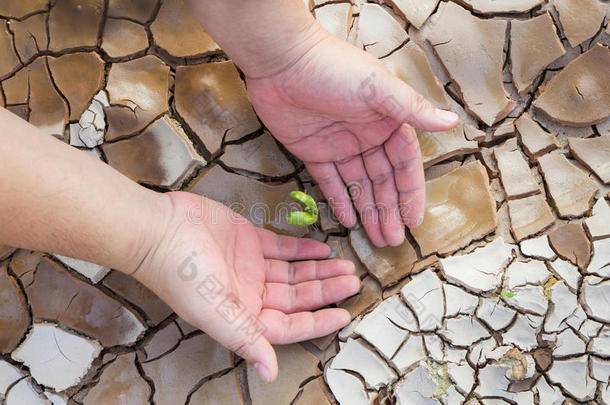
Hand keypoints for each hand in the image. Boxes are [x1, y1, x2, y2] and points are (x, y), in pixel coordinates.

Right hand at [132, 192, 359, 381]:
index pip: (289, 326)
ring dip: (319, 270)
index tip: (345, 314)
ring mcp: (250, 267)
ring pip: (294, 273)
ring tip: (346, 266)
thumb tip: (270, 375)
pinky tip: (322, 249)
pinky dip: (302, 250)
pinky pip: (282, 248)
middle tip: (354, 281)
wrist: (158, 229)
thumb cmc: (181, 272)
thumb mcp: (214, 311)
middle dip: (325, 291)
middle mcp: (250, 295)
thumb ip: (246, 339)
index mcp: (243, 316)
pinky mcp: (248, 241)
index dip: (317, 322)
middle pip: (296, 297)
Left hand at [246, 31, 457, 246]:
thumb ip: (411, 108)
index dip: (410, 193)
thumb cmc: (332, 68)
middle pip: (382, 180)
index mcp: (387, 121)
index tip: (414, 221)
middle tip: (393, 241)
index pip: (404, 164)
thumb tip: (451, 122)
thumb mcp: (376, 87)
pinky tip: (349, 221)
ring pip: (359, 185)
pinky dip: (340, 201)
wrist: (281, 60)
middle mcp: (367, 136)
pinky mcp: (313, 152)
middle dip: (389, 210)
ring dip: (368, 211)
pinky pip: (330, 182)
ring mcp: (340, 146)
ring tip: (377, 239)